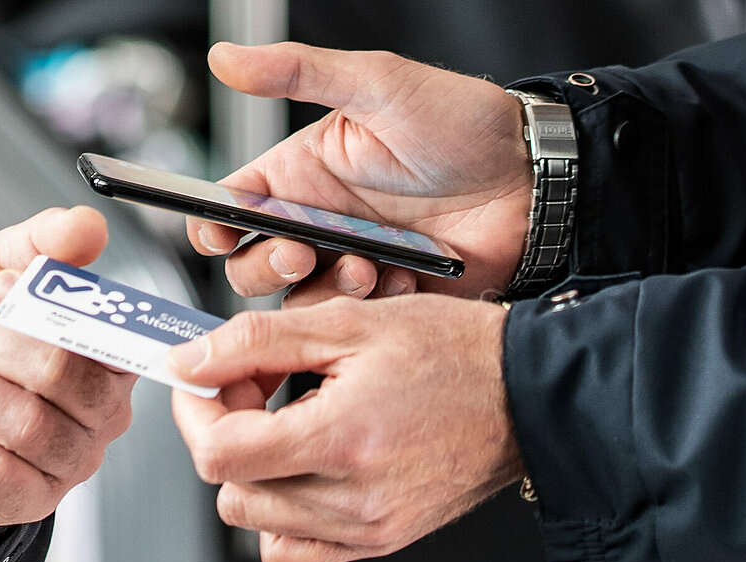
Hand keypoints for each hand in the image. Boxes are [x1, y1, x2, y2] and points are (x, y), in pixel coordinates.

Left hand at [0, 206, 137, 525]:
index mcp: (108, 353)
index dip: (47, 309)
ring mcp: (70, 461)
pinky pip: (0, 474)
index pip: (109, 335)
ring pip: (27, 425)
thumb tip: (89, 226)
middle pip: (66, 376)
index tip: (0, 288)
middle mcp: (103, 411)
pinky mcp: (30, 501)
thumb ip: (42, 242)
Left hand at [167, 294, 522, 561]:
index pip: (220, 454)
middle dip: (224, 433)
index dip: (197, 412)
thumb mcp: (348, 322)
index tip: (205, 381)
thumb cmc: (454, 352)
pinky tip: (305, 466)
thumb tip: (188, 360)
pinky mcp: (379, 542)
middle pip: (231, 490)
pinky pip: (292, 550)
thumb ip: (255, 341)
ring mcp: (367, 529)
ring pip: (256, 520)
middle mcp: (354, 498)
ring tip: (286, 422)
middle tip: (254, 387)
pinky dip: (281, 512)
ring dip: (252, 470)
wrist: (530, 395)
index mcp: (343, 438)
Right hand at [189, 42, 532, 303]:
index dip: (213, 226)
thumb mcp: (375, 84)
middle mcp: (316, 222)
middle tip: (302, 249)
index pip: (230, 208)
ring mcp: (348, 261)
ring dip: (320, 289)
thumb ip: (296, 72)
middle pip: (249, 266)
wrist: (532, 180)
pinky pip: (350, 319)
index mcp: (299, 174)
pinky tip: (400, 279)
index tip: (223, 232)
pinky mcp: (384, 294)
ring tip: (365, 265)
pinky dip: (368, 307)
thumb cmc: (460, 124)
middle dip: (265, 265)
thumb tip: (224, 58)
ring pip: (295, 300)